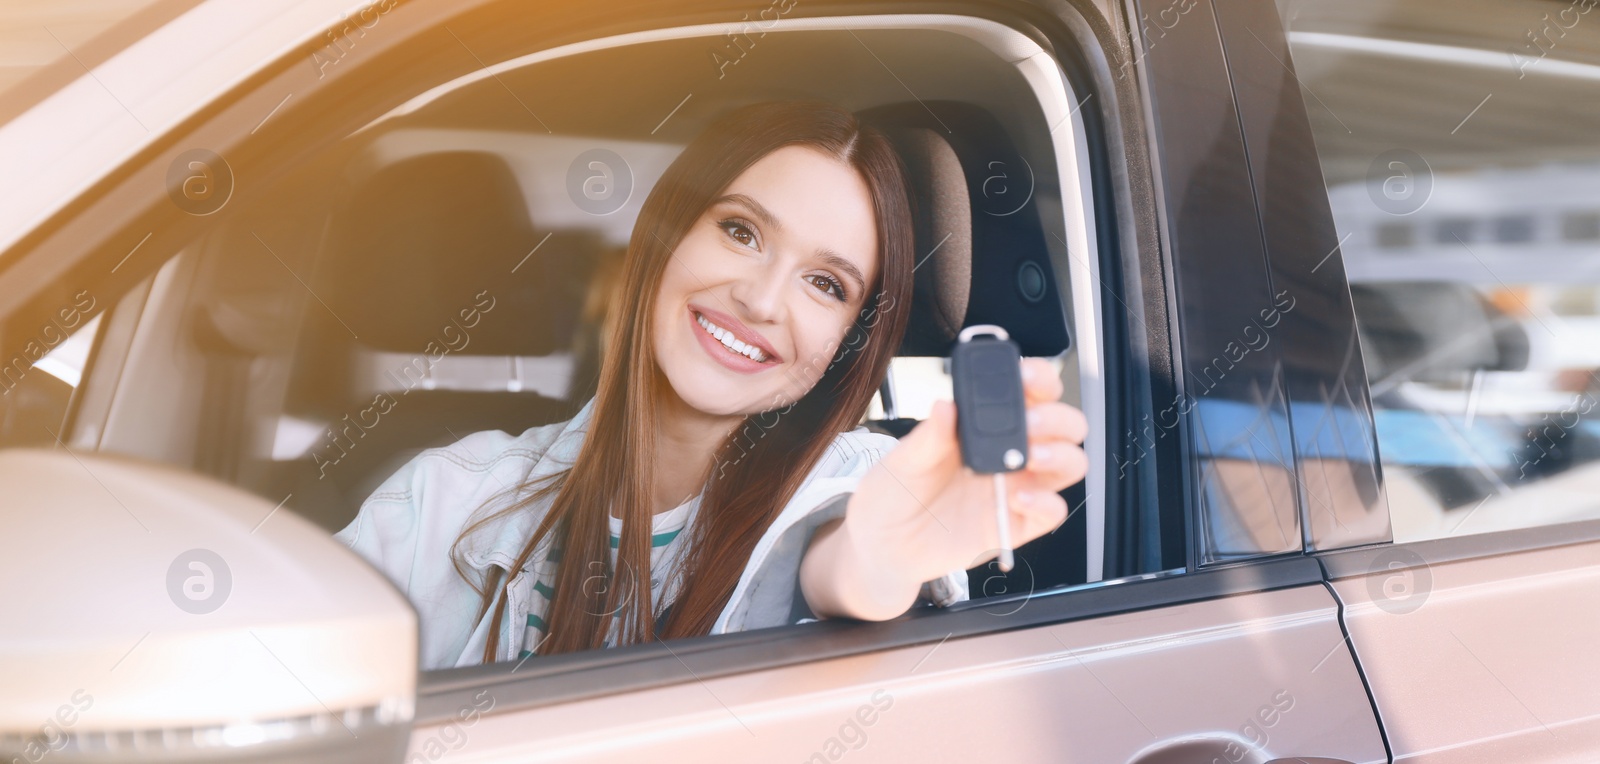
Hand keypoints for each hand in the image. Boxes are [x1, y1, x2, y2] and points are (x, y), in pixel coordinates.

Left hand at [843, 357, 1088, 583]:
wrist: (886, 543)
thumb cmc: (897, 492)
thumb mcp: (904, 459)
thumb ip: (929, 436)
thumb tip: (945, 406)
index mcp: (987, 424)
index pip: (1031, 391)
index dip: (1039, 378)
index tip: (1028, 377)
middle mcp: (1010, 451)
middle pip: (1065, 425)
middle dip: (1056, 417)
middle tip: (1030, 422)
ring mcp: (1018, 486)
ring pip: (1070, 464)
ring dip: (1060, 455)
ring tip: (1030, 457)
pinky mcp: (1018, 524)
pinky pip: (1053, 512)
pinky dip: (1046, 503)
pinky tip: (1019, 498)